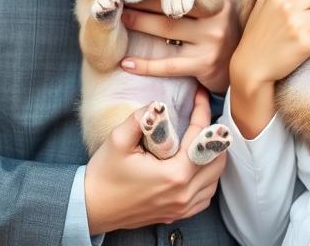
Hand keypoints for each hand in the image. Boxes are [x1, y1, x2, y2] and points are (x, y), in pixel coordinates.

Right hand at [84, 87, 225, 233]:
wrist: (92, 207)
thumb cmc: (104, 174)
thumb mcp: (118, 140)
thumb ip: (142, 118)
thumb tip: (159, 105)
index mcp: (174, 174)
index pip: (201, 138)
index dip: (203, 112)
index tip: (201, 96)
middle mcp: (184, 193)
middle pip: (217, 159)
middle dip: (212, 136)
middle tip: (201, 118)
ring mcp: (182, 206)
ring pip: (215, 178)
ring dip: (211, 156)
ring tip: (198, 138)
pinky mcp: (178, 213)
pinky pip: (205, 195)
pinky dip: (206, 178)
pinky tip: (194, 164)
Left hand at [121, 0, 239, 93]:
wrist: (243, 66)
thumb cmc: (225, 29)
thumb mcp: (226, 2)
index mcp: (218, 0)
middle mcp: (216, 19)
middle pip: (170, 5)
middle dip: (141, 0)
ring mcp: (210, 42)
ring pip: (165, 29)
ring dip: (138, 22)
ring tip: (118, 17)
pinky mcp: (202, 65)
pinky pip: (168, 65)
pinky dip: (144, 65)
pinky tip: (125, 62)